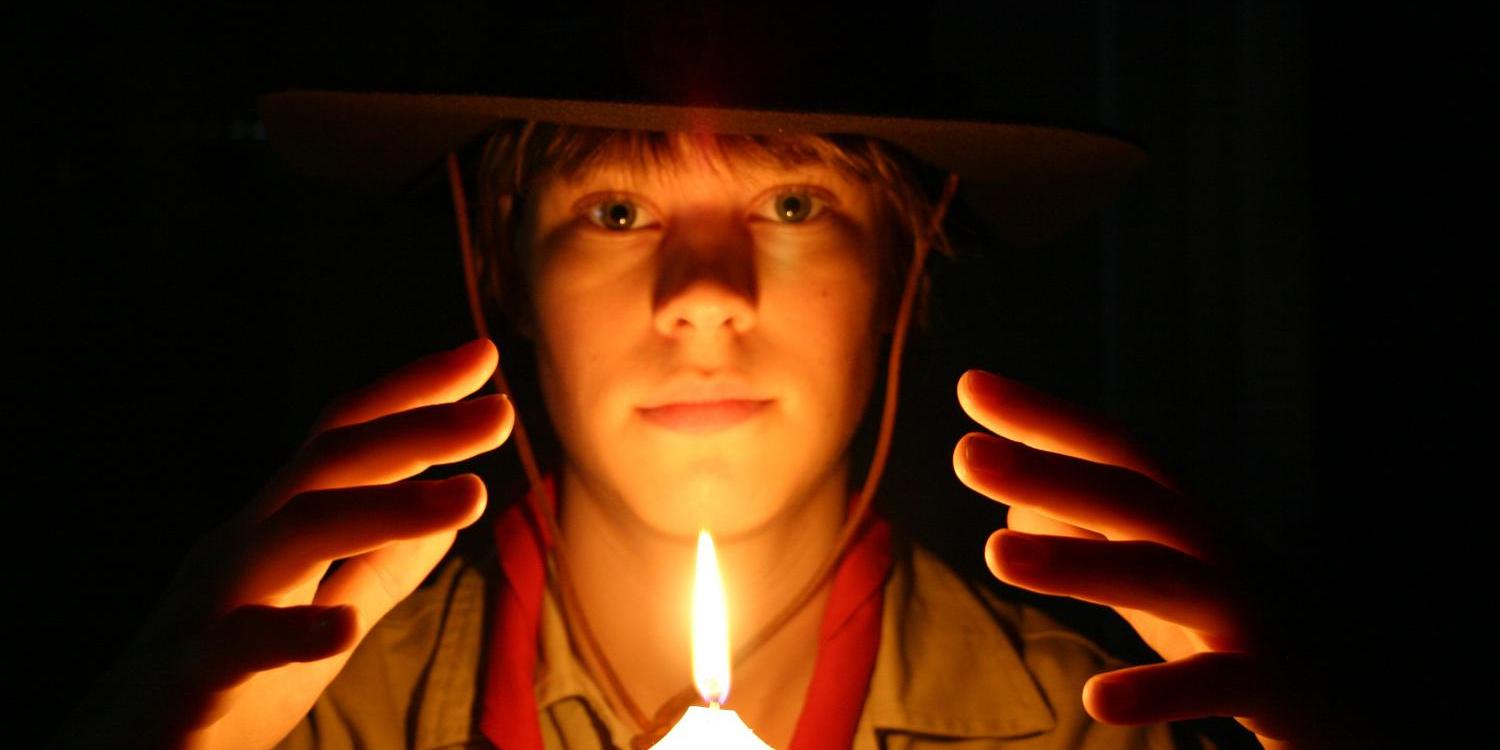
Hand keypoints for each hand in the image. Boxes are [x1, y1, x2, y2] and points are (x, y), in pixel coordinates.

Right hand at [53, 338, 513, 749]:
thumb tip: (450, 504)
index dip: (412, 395)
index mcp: (275, 532)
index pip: (346, 442)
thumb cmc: (222, 687)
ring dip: (387, 508)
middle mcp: (242, 549)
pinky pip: (236, 646)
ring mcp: (210, 607)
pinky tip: (341, 628)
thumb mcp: (320, 618)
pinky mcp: (188, 679)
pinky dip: (290, 631)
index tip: (484, 356)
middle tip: (501, 410)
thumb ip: (379, 567)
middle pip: (329, 463)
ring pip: (294, 532)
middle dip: (416, 429)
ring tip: (471, 496)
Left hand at [951, 368, 1344, 749]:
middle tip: (965, 455)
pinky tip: (1098, 698)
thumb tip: (1011, 504)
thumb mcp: (1162, 581)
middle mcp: (1217, 551)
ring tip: (997, 552)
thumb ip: (1094, 539)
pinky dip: (1158, 690)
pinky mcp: (1273, 684)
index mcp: (1186, 522)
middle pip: (1131, 497)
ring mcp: (1248, 613)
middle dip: (1050, 471)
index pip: (1114, 453)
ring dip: (1078, 561)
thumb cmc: (1243, 632)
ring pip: (1162, 575)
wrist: (1366, 710)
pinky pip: (1212, 683)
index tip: (971, 386)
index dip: (1046, 419)